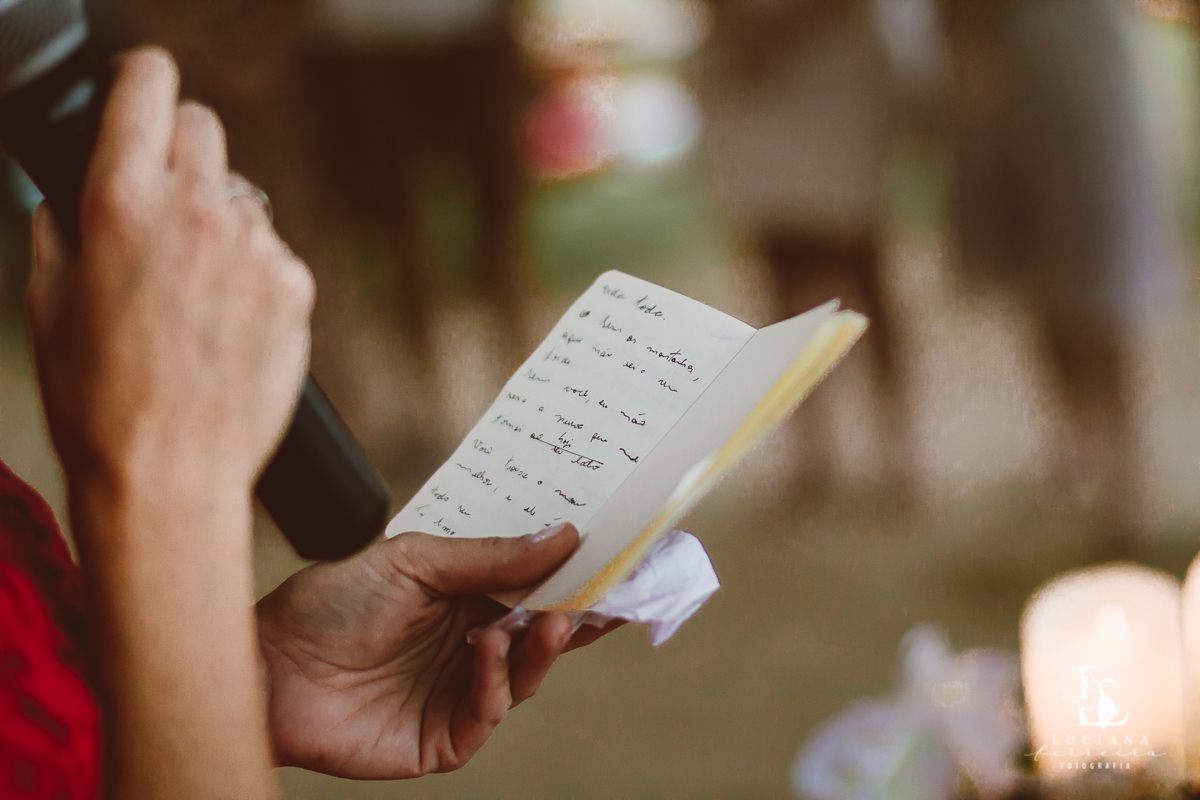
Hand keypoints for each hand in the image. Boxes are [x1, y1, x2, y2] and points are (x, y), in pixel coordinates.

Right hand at [25, 48, 314, 797]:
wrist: (170, 474)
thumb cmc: (98, 400)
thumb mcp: (46, 301)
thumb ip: (64, 227)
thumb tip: (77, 197)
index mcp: (123, 201)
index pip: (149, 84)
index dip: (142, 81)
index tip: (142, 90)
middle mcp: (198, 210)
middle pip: (202, 128)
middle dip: (178, 153)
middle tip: (162, 205)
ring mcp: (257, 246)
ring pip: (240, 196)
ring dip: (218, 221)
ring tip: (193, 293)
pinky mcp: (297, 284)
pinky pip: (272, 251)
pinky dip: (252, 272)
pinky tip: (227, 324)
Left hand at [256, 523, 618, 778]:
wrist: (266, 663)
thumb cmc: (331, 602)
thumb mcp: (415, 560)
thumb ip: (490, 556)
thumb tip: (563, 536)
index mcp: (470, 598)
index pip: (539, 588)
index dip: (580, 577)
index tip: (622, 559)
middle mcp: (473, 646)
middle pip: (545, 636)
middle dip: (582, 616)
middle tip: (614, 594)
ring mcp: (459, 693)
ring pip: (526, 677)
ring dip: (543, 648)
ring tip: (554, 618)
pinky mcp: (442, 738)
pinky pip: (487, 714)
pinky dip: (494, 681)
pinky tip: (486, 648)